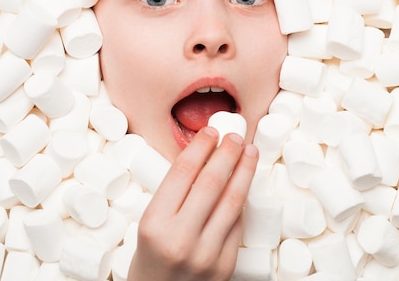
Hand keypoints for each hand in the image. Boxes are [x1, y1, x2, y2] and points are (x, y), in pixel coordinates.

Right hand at [127, 127, 258, 280]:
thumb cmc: (150, 262)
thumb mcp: (149, 225)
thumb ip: (174, 196)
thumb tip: (204, 158)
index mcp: (155, 225)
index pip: (182, 173)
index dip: (199, 147)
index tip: (210, 131)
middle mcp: (180, 239)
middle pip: (211, 183)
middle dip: (226, 153)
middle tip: (235, 136)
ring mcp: (206, 255)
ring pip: (232, 202)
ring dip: (244, 172)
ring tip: (249, 152)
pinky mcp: (224, 267)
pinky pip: (237, 225)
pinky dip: (241, 202)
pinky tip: (244, 185)